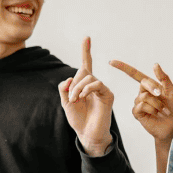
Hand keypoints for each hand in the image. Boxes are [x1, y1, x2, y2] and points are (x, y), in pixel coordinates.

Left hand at [57, 36, 114, 154]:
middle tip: (71, 99)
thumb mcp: (65, 103)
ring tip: (75, 100)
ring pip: (88, 78)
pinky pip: (97, 84)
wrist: (87, 134)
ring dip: (78, 88)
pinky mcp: (107, 96)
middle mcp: (94, 85)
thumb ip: (64, 88)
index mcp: (84, 85)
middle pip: (83, 73)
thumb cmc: (78, 120)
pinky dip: (87, 89)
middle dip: (73, 85)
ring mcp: (102, 90)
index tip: (87, 38)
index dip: (86, 51)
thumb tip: (70, 78)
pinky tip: (82, 97)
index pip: (86, 65)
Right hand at [109, 58, 172, 145]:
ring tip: (164, 111)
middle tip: (161, 95)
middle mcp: (143, 93)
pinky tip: (157, 114)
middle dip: (153, 88)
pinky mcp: (137, 113)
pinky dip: (152, 109)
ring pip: (144, 96)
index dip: (123, 67)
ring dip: (157, 103)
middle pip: (142, 83)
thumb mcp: (172, 91)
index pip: (135, 74)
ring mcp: (139, 103)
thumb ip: (164, 78)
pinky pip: (141, 106)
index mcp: (150, 86)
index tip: (111, 62)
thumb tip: (155, 64)